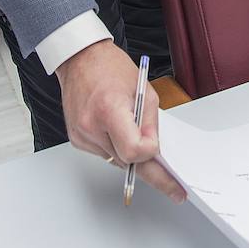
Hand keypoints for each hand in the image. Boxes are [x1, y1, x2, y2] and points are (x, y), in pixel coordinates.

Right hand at [55, 42, 185, 201]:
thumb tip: (155, 150)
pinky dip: (114, 146)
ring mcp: (81, 135)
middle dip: (146, 163)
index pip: (134, 151)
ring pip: (116, 161)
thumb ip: (150, 123)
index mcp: (110, 110)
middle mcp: (91, 126)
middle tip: (172, 186)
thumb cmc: (111, 69)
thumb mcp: (144, 91)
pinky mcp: (76, 139)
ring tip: (127, 125)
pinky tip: (112, 126)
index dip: (150, 153)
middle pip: (126, 162)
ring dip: (128, 152)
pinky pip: (104, 153)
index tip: (163, 160)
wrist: (81, 60)